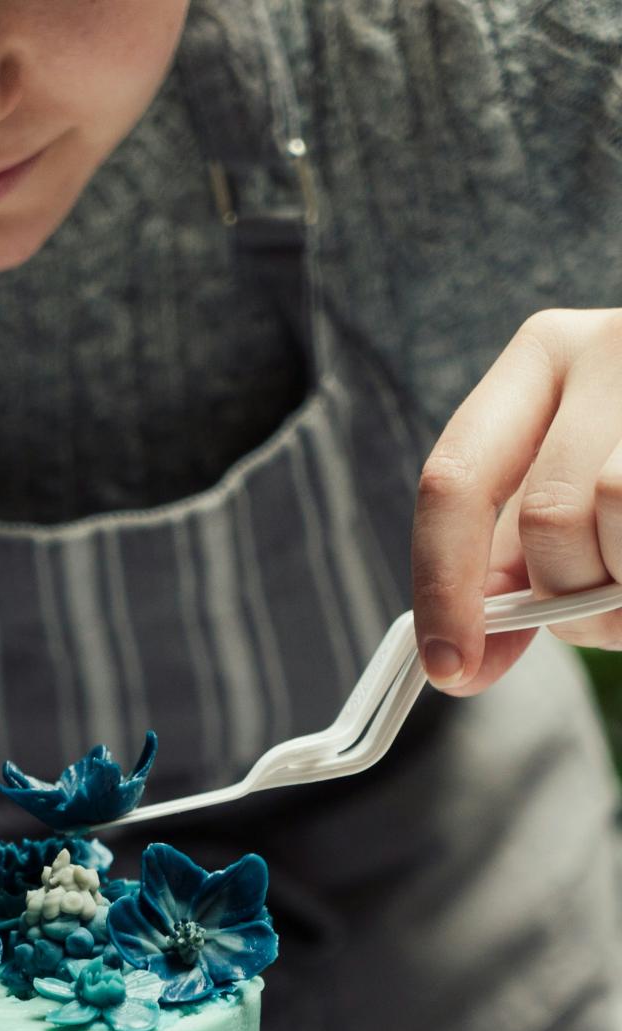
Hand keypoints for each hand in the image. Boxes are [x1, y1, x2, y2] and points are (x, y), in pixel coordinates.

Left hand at [412, 307, 621, 693]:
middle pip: (548, 515)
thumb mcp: (568, 490)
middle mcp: (607, 345)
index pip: (454, 478)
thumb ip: (509, 566)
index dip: (442, 586)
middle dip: (567, 592)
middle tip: (601, 614)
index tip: (449, 667)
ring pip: (617, 509)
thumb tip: (461, 663)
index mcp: (541, 358)